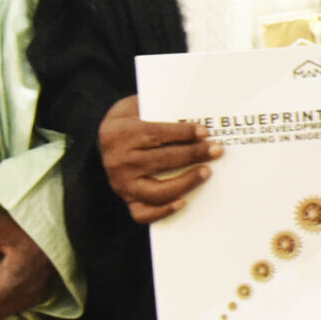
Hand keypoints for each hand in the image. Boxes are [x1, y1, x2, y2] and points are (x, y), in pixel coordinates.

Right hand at [99, 94, 219, 224]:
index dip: (182, 133)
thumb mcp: (137, 106)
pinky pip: (143, 213)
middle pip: (161, 160)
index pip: (156, 135)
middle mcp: (118, 161)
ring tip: (206, 172)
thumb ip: (160, 110)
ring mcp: (121, 183)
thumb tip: (194, 115)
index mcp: (119, 134)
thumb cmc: (131, 119)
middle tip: (216, 150)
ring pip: (156, 190)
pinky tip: (184, 202)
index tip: (204, 132)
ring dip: (186, 182)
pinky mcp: (126, 199)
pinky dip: (163, 211)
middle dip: (193, 154)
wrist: (104, 138)